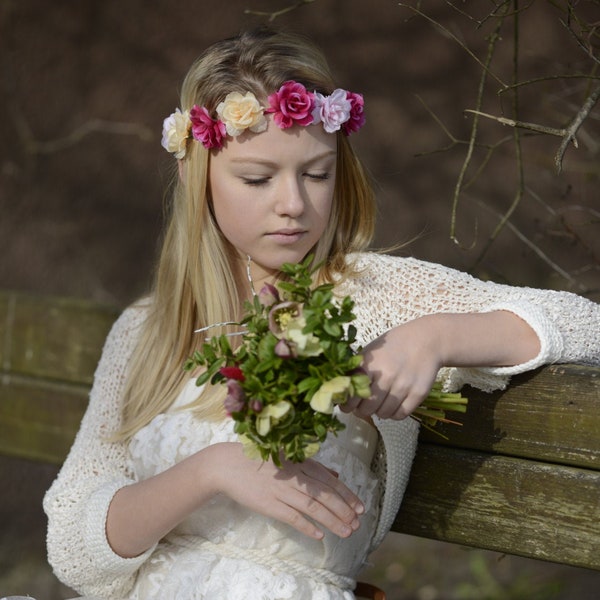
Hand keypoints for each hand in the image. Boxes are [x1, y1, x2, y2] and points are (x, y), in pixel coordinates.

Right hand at [208, 442, 364, 540]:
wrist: (229, 464)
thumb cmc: (260, 460)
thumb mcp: (289, 458)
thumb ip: (313, 467)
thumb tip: (336, 475)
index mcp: (300, 463)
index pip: (330, 481)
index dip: (347, 495)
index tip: (360, 507)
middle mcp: (294, 476)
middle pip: (325, 494)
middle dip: (344, 509)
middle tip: (357, 523)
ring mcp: (282, 490)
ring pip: (313, 507)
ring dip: (332, 520)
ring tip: (346, 531)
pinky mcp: (269, 504)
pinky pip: (292, 516)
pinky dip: (307, 526)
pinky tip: (319, 535)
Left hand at [343, 316, 442, 419]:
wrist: (426, 340)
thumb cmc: (394, 345)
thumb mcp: (371, 352)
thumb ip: (356, 370)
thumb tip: (340, 389)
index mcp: (370, 365)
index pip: (352, 395)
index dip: (347, 405)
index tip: (346, 406)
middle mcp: (386, 376)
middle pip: (367, 409)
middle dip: (362, 410)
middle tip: (364, 406)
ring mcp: (403, 386)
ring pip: (384, 414)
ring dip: (379, 412)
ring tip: (381, 402)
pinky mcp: (418, 393)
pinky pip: (401, 415)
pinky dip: (395, 414)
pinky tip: (394, 404)